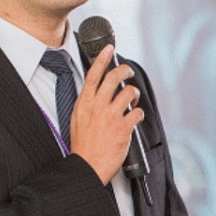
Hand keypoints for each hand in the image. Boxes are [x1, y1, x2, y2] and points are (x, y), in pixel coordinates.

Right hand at [70, 44, 142, 184]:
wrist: (87, 166)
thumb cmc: (82, 146)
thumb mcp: (77, 119)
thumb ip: (87, 104)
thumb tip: (95, 94)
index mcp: (84, 103)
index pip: (93, 75)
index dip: (102, 59)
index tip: (109, 49)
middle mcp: (97, 106)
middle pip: (114, 77)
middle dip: (125, 71)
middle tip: (128, 73)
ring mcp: (110, 116)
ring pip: (129, 92)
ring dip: (134, 94)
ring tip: (133, 100)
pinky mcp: (123, 127)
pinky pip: (137, 112)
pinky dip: (139, 113)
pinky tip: (135, 117)